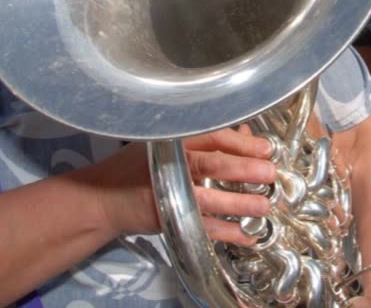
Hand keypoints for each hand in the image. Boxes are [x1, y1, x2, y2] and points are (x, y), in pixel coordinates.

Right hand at [95, 127, 275, 244]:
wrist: (101, 198)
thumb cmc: (135, 168)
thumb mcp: (165, 146)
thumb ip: (204, 142)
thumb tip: (245, 136)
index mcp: (173, 141)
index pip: (211, 136)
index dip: (241, 142)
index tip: (266, 148)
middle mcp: (169, 164)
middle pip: (211, 163)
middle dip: (244, 168)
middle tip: (269, 173)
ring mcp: (166, 192)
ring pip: (207, 197)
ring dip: (238, 203)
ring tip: (263, 205)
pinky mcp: (165, 217)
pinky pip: (200, 227)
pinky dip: (225, 232)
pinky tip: (245, 234)